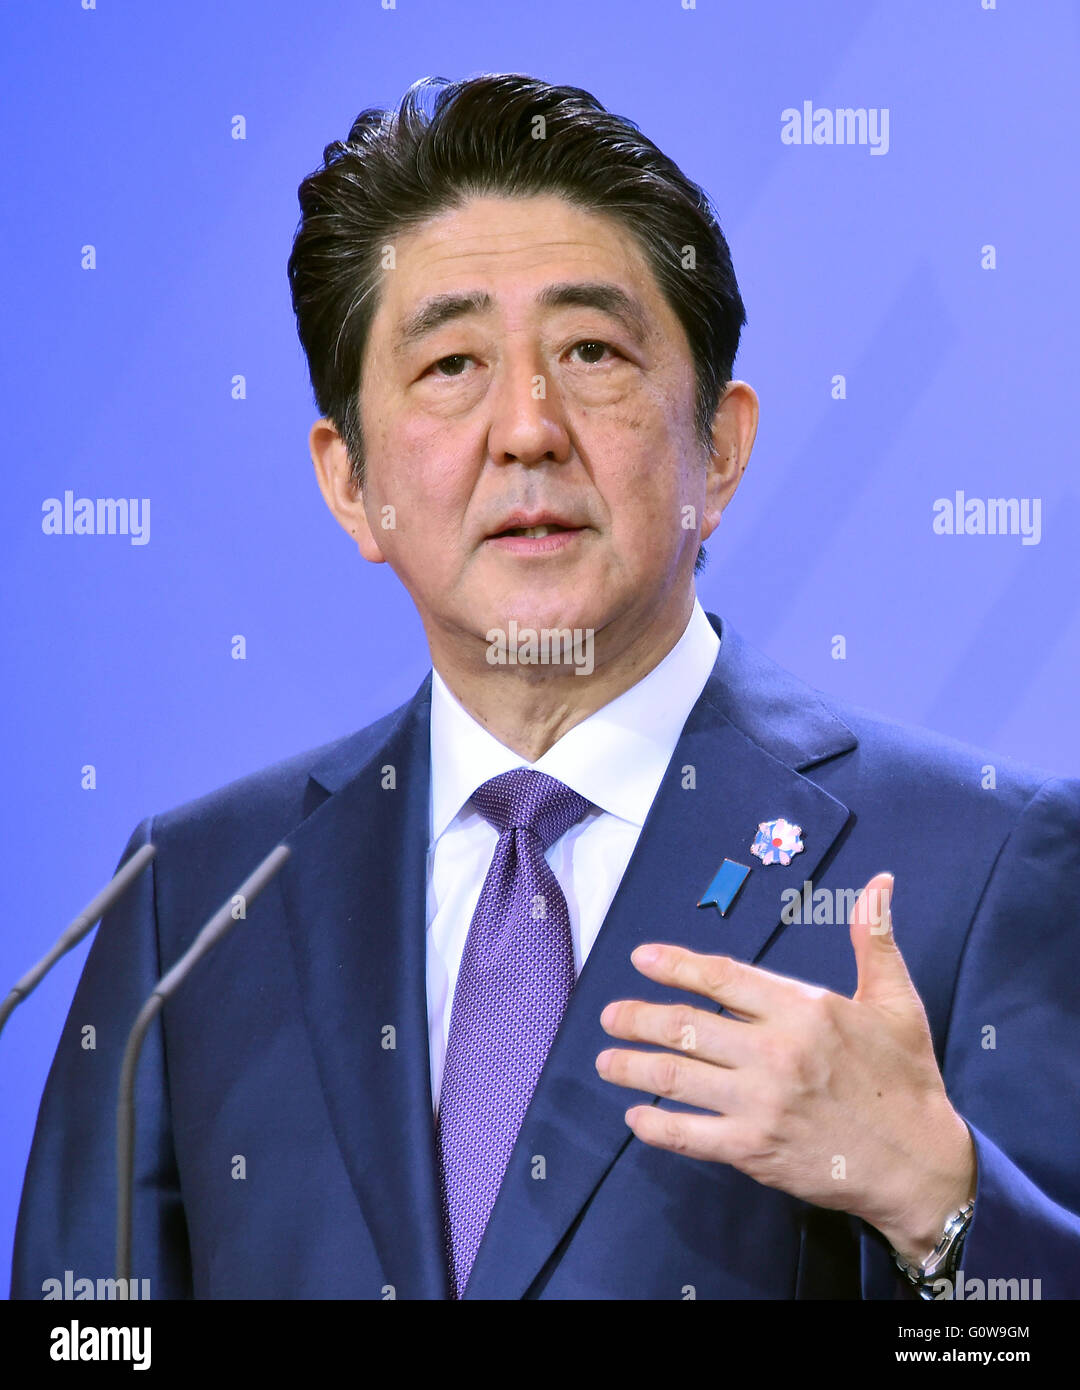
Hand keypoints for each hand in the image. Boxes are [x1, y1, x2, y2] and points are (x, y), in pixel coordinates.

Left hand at [595, 872, 975, 1261]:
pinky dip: (658, 1127)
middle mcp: (775, 1053)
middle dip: (640, 1017)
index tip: (641, 958)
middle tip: (609, 1015)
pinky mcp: (757, 1150)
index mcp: (803, 1010)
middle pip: (688, 1025)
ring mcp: (762, 1104)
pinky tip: (637, 1119)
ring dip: (634, 1066)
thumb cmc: (907, 1078)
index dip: (676, 964)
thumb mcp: (896, 1002)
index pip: (723, 977)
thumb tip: (879, 883)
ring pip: (679, 1078)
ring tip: (606, 1059)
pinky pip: (692, 1135)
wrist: (921, 1164)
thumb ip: (874, 939)